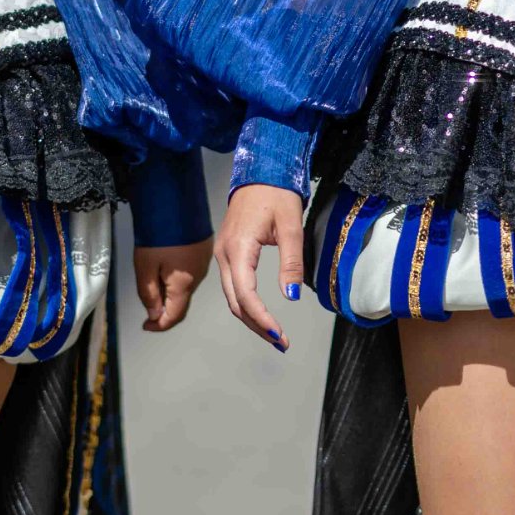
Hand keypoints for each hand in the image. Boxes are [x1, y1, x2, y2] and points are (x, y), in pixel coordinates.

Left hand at [134, 238, 212, 333]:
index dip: (159, 326)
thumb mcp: (144, 266)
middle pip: (181, 301)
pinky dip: (177, 276)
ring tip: (152, 275)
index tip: (146, 326)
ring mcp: (204, 262)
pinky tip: (165, 263)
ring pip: (186, 286)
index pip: (174, 316)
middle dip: (163, 306)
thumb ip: (148, 295)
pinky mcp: (203, 250)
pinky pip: (191, 271)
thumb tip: (154, 315)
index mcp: (185, 283)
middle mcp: (199, 276)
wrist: (176, 200)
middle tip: (146, 300)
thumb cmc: (159, 231)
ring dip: (170, 289)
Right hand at [215, 185, 305, 351]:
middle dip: (257, 325)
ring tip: (274, 334)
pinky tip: (261, 314)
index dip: (262, 319)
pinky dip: (246, 303)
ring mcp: (222, 254)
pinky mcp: (227, 252)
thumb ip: (291, 262)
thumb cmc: (276, 194)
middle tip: (281, 342)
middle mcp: (224, 255)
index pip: (245, 295)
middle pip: (235, 302)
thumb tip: (292, 296)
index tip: (280, 336)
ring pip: (232, 296)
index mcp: (238, 248)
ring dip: (251, 318)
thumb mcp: (290, 226)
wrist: (260, 171)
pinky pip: (232, 285)